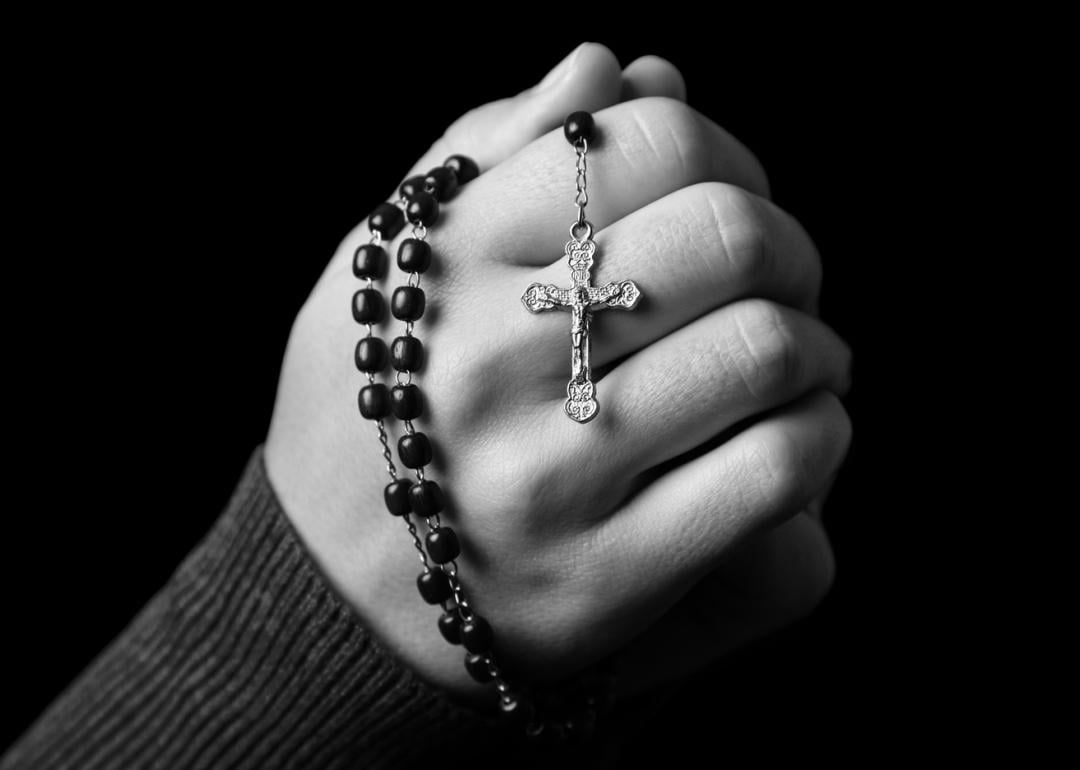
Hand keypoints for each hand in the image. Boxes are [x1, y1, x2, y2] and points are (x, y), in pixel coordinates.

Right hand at [265, 42, 851, 704]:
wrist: (323, 583)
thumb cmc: (373, 399)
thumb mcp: (386, 255)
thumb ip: (488, 146)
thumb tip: (617, 64)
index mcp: (443, 260)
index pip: (650, 141)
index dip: (727, 156)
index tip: (725, 201)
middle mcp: (489, 361)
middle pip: (729, 238)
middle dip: (788, 247)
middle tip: (778, 284)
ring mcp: (547, 477)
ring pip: (766, 353)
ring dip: (814, 345)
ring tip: (794, 362)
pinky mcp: (602, 580)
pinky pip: (773, 472)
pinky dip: (818, 434)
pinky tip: (794, 432)